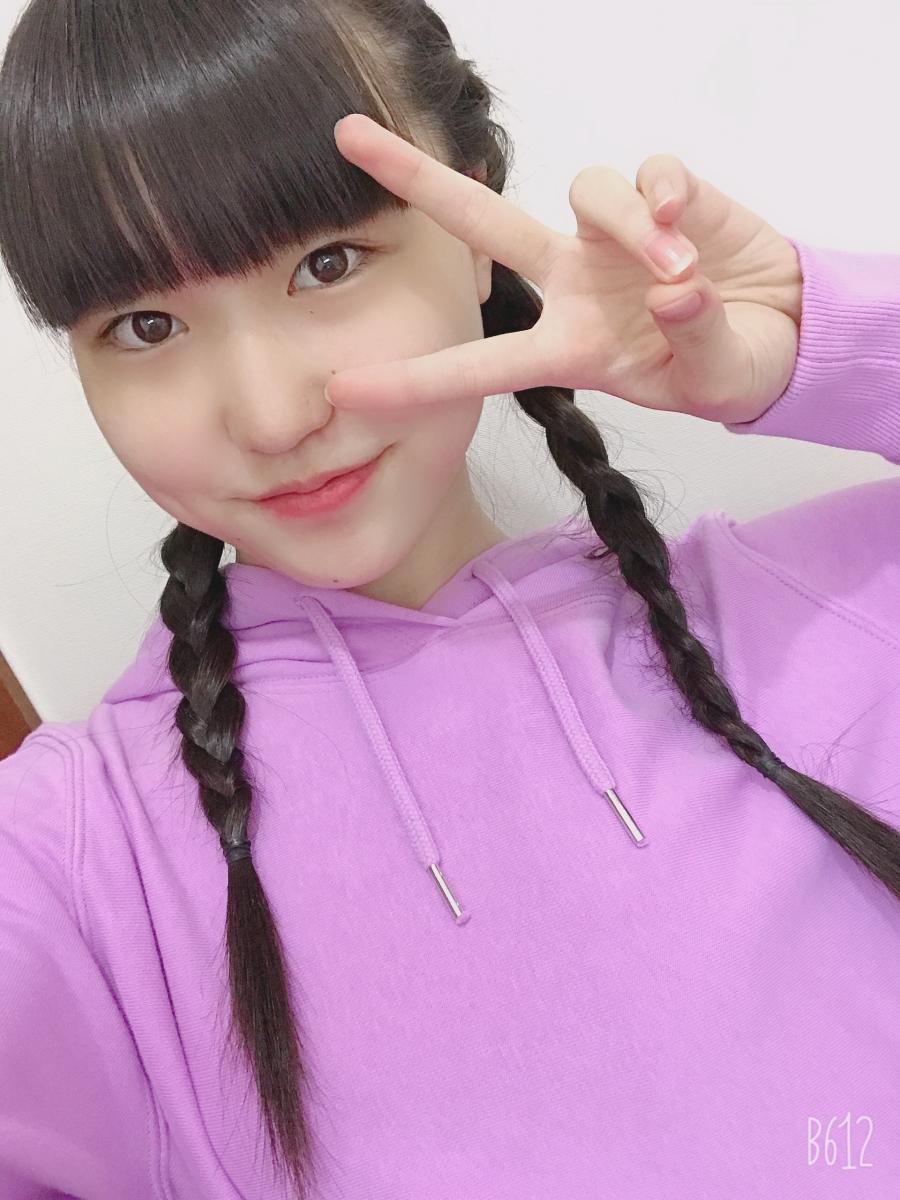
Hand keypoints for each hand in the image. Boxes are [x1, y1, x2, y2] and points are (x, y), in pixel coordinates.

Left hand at [326, 113, 801, 424]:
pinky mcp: (664, 195)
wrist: (783, 332)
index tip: (345, 393)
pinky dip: (663, 192)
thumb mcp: (712, 380)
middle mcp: (572, 284)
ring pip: (583, 189)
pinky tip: (687, 223)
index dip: (415, 381)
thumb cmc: (728, 368)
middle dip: (417, 179)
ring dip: (629, 224)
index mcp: (567, 349)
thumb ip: (694, 342)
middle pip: (481, 223)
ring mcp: (611, 237)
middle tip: (348, 136)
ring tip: (679, 268)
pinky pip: (645, 172)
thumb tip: (675, 287)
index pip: (479, 366)